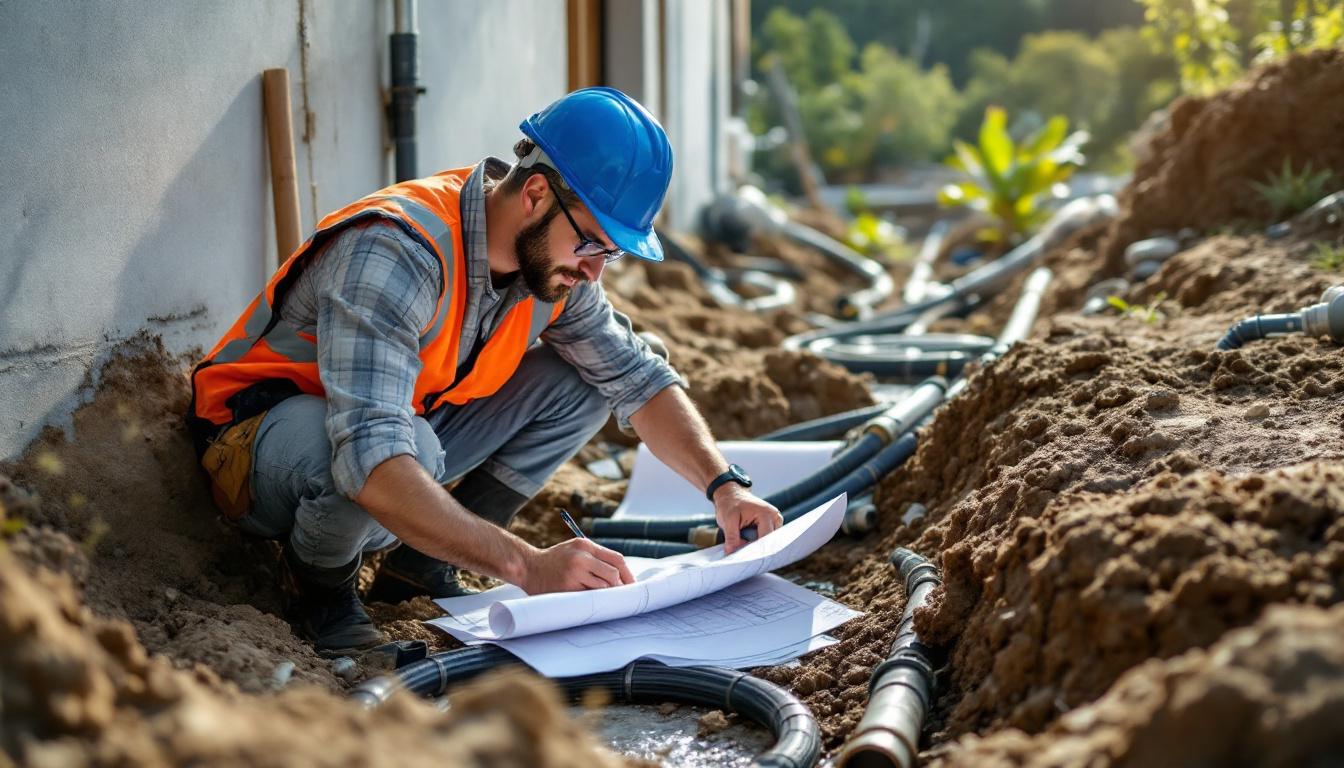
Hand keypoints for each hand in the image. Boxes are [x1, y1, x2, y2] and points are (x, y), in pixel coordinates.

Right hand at [519, 538, 635, 593]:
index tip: (631, 585)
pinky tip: (588, 601)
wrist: (528, 567)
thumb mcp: (575, 550)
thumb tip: (621, 577)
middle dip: (618, 587)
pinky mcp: (567, 587)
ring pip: (602, 587)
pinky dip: (591, 600)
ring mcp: (574, 572)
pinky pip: (588, 597)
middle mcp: (581, 556)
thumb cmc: (555, 561)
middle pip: (613, 574)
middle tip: (619, 596)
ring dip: (604, 594)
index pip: (617, 558)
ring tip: (601, 598)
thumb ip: (595, 558)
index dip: (627, 574)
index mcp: (585, 545)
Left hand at [713, 485, 782, 553]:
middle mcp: (775, 517)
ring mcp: (775, 521)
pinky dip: (758, 544)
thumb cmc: (730, 504)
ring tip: (746, 549)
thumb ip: (731, 536)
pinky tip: (748, 545)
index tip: (749, 561)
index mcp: (766, 514)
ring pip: (769, 542)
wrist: (731, 495)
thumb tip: (731, 552)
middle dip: (758, 550)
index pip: (766, 538)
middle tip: (745, 559)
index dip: (757, 551)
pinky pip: (767, 539)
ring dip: (758, 547)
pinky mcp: (771, 525)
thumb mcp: (727, 520)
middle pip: (770, 542)